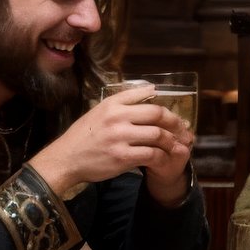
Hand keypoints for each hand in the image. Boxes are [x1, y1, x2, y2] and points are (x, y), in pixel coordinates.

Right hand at [29, 90, 193, 195]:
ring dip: (171, 141)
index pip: (146, 96)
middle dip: (175, 123)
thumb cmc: (83, 137)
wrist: (66, 159)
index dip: (165, 106)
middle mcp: (116, 117)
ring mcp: (119, 137)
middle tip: (184, 131)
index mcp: (112, 104)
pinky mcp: (122, 156)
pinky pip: (151, 154)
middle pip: (157, 114)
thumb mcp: (99, 111)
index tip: (176, 116)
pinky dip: (162, 157)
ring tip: (178, 146)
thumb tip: (151, 89)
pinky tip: (167, 159)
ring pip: (157, 135)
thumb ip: (123, 100)